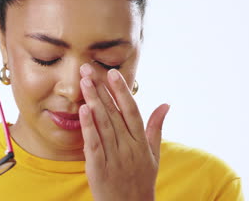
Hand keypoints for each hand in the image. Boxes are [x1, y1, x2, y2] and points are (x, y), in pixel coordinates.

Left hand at [79, 63, 169, 200]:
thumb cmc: (142, 180)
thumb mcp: (154, 154)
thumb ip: (157, 127)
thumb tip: (165, 104)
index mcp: (141, 142)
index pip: (131, 110)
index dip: (122, 91)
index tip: (112, 72)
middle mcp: (128, 147)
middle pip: (113, 113)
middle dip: (101, 89)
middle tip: (88, 69)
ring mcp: (114, 157)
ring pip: (103, 124)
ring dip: (93, 101)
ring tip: (84, 82)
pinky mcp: (99, 168)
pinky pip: (93, 145)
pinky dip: (88, 127)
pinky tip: (83, 110)